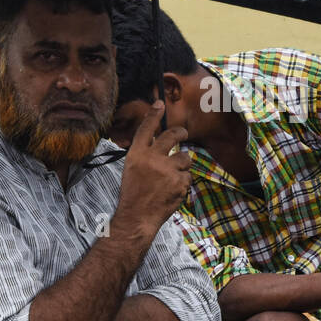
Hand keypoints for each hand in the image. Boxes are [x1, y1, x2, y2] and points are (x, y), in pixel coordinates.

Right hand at [113, 102, 191, 238]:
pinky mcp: (179, 182)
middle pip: (172, 136)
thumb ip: (145, 154)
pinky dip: (182, 183)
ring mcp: (167, 170)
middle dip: (181, 133)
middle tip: (183, 134)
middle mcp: (152, 158)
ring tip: (171, 177)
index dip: (153, 114)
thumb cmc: (133, 194)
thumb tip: (159, 140)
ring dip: (181, 165)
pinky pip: (188, 176)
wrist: (138, 216)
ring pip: (185, 158)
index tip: (160, 104)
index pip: (146, 129)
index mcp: (137, 154)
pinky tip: (172, 191)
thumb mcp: (132, 169)